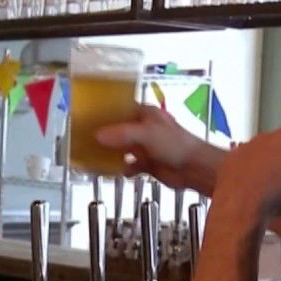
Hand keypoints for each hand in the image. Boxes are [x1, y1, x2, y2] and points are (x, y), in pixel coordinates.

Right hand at [94, 105, 217, 190]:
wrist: (194, 169)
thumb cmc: (176, 144)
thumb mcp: (146, 134)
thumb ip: (121, 134)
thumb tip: (97, 135)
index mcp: (146, 114)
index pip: (122, 109)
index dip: (106, 113)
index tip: (89, 117)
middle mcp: (145, 128)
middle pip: (119, 130)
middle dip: (105, 135)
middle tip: (86, 138)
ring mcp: (147, 147)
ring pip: (123, 148)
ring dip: (111, 152)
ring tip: (94, 155)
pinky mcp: (148, 164)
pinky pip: (130, 165)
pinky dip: (122, 168)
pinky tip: (114, 171)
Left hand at [216, 129, 280, 219]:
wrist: (243, 205)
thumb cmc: (280, 192)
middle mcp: (266, 136)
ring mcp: (245, 148)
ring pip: (265, 160)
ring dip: (270, 172)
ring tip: (272, 193)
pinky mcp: (229, 162)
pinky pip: (246, 170)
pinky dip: (251, 178)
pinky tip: (255, 193)